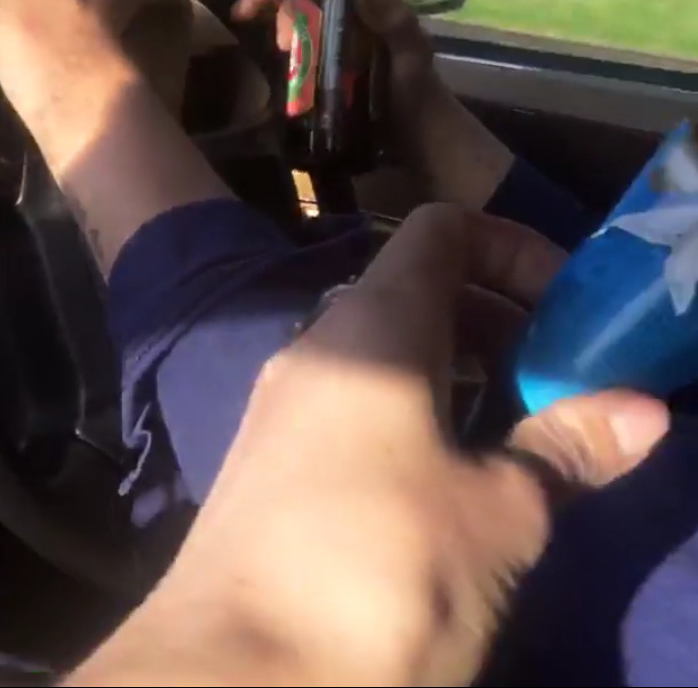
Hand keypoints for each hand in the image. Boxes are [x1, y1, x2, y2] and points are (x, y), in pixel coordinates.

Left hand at [68, 207, 667, 686]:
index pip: (445, 230)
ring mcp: (282, 406)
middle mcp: (319, 345)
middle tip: (560, 386)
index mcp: (375, 325)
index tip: (571, 313)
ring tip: (516, 443)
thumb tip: (644, 409)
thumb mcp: (500, 514)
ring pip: (386, 356)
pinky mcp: (264, 468)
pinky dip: (413, 420)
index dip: (516, 251)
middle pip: (418, 291)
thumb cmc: (381, 571)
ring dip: (460, 379)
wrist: (229, 686)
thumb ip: (568, 448)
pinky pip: (353, 407)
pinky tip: (446, 492)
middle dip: (501, 325)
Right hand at [219, 0, 512, 207]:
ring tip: (242, 20)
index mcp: (367, 3)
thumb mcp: (413, 54)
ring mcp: (332, 41)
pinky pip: (294, 46)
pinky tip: (256, 46)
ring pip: (291, 15)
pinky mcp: (323, 68)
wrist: (419, 138)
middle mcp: (346, 15)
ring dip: (266, 13)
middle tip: (242, 10)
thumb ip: (396, 22)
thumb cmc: (417, 92)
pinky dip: (273, 42)